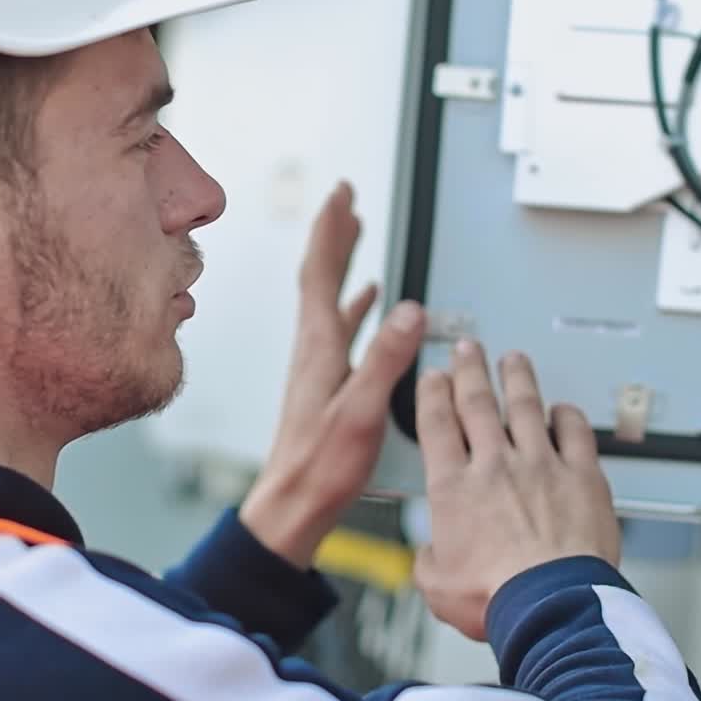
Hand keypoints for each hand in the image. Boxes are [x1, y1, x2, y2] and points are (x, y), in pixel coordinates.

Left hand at [240, 182, 425, 568]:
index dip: (331, 230)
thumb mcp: (361, 410)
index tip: (341, 194)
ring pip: (330, 299)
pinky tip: (369, 308)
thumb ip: (385, 359)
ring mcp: (319, 366)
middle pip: (322, 276)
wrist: (292, 506)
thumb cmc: (320, 466)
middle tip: (348, 201)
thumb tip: (408, 309)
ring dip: (343, 263)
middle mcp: (314, 349)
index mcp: (320, 347)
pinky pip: (341, 329)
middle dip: (336, 234)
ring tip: (357, 236)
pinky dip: (355, 307)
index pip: (322, 272)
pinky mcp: (326, 385)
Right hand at [413, 341, 619, 640]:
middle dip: (469, 370)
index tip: (434, 377)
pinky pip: (575, 432)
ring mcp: (540, 465)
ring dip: (517, 378)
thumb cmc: (496, 597)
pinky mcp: (580, 476)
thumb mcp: (438, 586)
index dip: (433, 393)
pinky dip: (567, 415)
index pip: (437, 423)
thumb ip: (429, 562)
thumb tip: (430, 558)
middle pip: (477, 402)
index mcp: (454, 488)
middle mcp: (494, 465)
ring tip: (513, 360)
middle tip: (467, 350)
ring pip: (525, 405)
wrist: (551, 604)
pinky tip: (563, 408)